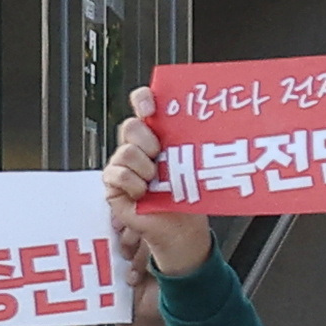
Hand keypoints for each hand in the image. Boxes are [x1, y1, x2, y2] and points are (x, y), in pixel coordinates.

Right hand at [108, 107, 215, 279]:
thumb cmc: (187, 192)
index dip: (143, 99)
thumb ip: (190, 142)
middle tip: (161, 156)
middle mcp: (136, 145)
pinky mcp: (113, 183)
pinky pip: (116, 174)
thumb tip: (212, 124)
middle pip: (130, 126)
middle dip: (147, 141)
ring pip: (125, 152)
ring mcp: (122, 164)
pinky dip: (134, 185)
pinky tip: (143, 193)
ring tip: (156, 181)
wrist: (180, 226)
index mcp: (156, 133)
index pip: (142, 103)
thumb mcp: (192, 162)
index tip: (151, 107)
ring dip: (145, 169)